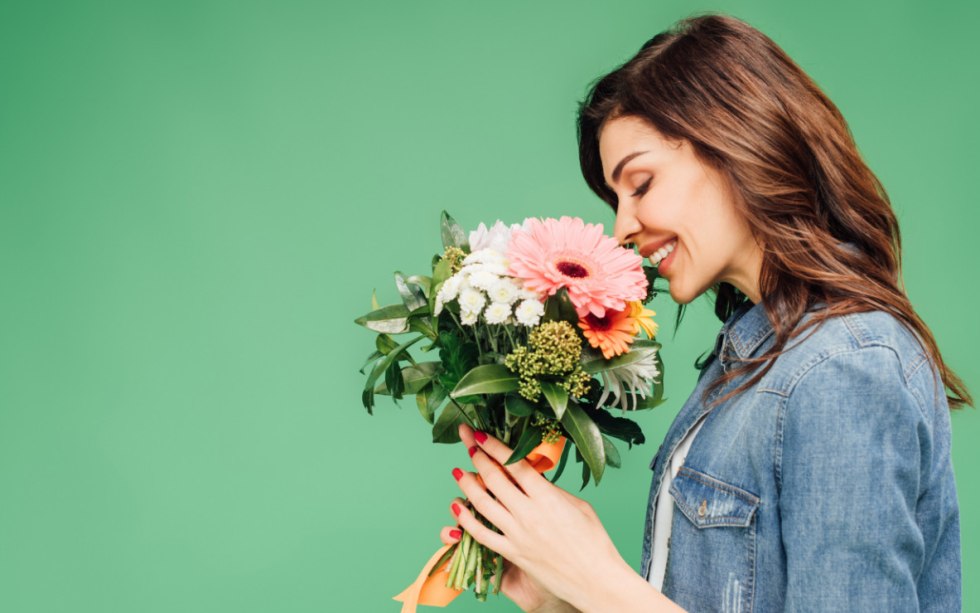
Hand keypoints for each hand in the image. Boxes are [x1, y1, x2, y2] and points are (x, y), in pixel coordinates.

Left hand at [447, 423, 629, 610]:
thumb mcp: (578, 505)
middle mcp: (529, 514)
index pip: (514, 464)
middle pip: (495, 479)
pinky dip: (466, 519)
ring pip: (483, 504)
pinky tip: (457, 507)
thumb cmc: (594, 541)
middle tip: (466, 443)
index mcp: (548, 497)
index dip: (494, 446)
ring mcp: (518, 535)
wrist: (596, 580)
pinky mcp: (513, 553)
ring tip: (458, 472)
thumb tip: (532, 478)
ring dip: (467, 485)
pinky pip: (482, 534)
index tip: (479, 435)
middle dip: (477, 457)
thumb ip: (551, 490)